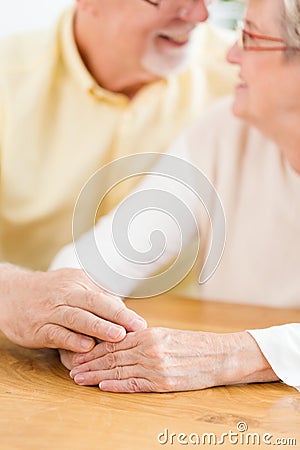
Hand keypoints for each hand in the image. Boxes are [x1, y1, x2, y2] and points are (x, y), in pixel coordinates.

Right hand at [0, 264, 146, 351]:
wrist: (12, 293)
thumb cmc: (52, 293)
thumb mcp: (74, 287)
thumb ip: (97, 299)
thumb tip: (125, 313)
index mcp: (79, 282)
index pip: (105, 297)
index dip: (124, 311)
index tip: (141, 324)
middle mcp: (66, 293)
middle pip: (94, 303)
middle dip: (118, 316)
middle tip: (137, 328)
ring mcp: (51, 310)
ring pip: (77, 317)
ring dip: (98, 327)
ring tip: (118, 336)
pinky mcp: (38, 327)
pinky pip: (57, 333)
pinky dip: (72, 340)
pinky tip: (86, 347)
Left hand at [69, 328, 277, 391]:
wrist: (219, 355)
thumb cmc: (193, 345)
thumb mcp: (166, 335)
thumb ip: (143, 339)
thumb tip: (120, 343)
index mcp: (149, 334)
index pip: (114, 342)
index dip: (93, 350)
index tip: (78, 354)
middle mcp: (149, 348)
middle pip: (112, 356)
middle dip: (89, 363)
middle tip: (72, 369)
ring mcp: (156, 366)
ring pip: (119, 370)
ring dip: (96, 375)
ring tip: (79, 379)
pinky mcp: (164, 382)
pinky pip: (135, 384)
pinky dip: (116, 385)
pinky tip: (102, 387)